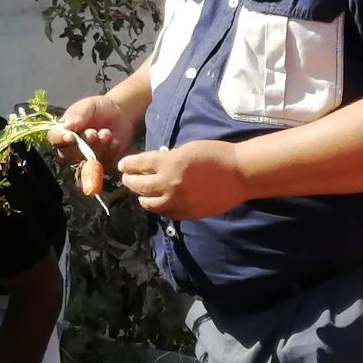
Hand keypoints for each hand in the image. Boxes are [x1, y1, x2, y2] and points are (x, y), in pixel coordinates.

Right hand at [48, 95, 137, 170]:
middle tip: (93, 133)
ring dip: (96, 147)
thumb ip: (77, 114)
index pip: (54, 138)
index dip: (59, 139)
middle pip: (66, 154)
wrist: (122, 113)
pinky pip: (101, 164)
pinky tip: (113, 141)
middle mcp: (71, 146)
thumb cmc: (101, 108)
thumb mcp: (89, 106)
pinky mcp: (101, 162)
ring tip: (106, 133)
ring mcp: (85, 156)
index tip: (70, 136)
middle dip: (81, 144)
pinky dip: (108, 152)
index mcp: (64, 130)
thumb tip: (66, 126)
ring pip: (84, 160)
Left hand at [118, 141, 247, 218]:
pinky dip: (160, 207)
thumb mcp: (187, 149)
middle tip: (128, 178)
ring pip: (148, 204)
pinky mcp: (187, 213)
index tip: (122, 165)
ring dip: (143, 197)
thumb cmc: (216, 154)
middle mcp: (169, 184)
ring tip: (143, 193)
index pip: (138, 165)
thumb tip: (153, 167)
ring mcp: (177, 201)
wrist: (239, 173)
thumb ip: (168, 159)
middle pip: (138, 186)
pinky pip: (166, 213)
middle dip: (130, 181)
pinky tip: (161, 201)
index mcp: (169, 164)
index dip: (127, 165)